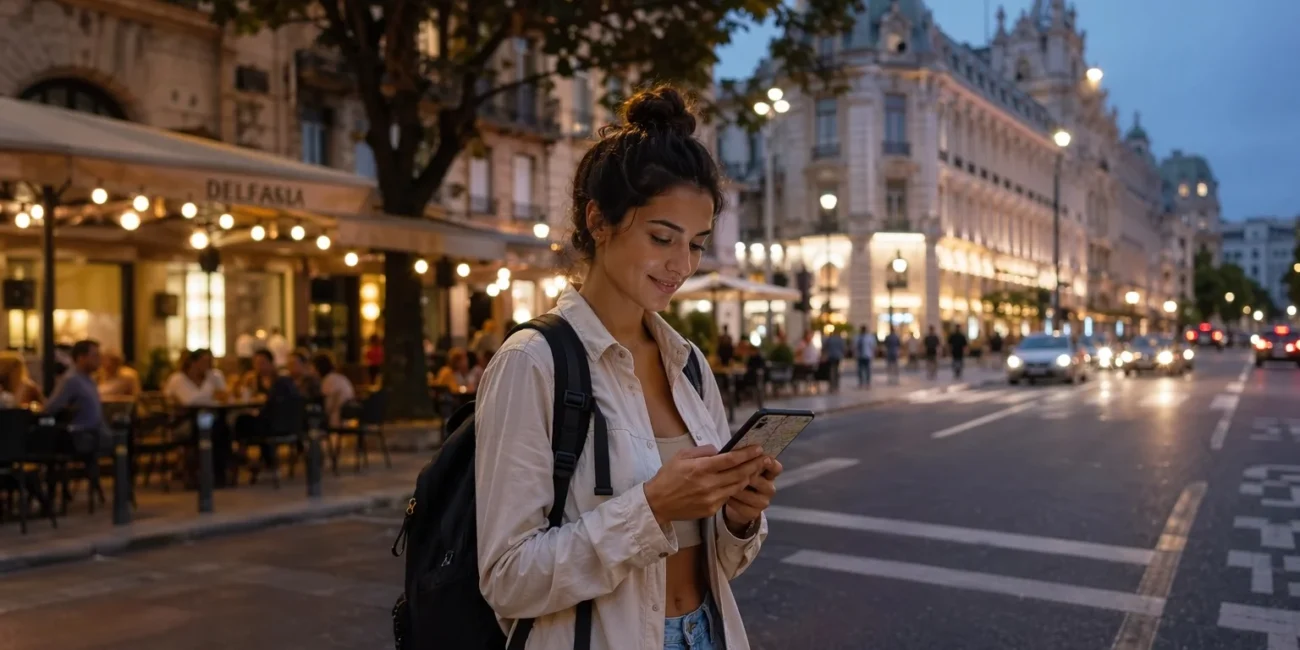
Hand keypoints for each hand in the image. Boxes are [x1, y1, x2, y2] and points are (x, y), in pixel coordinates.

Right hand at [644, 445, 766, 525]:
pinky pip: (728, 497)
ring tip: (756, 469)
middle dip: (755, 464)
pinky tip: (740, 482)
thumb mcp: (681, 456)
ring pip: (737, 486)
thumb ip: (702, 451)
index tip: (759, 448)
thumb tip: (720, 450)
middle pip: (739, 473)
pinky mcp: (711, 509)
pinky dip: (735, 488)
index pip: (730, 459)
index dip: (747, 453)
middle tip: (765, 458)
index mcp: (700, 468)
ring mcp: (711, 499)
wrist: (657, 503)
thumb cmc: (668, 477)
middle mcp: (708, 484)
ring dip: (749, 477)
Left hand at [723, 457, 782, 534]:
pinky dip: (733, 501)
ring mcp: (763, 502)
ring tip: (724, 484)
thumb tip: (729, 450)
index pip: (776, 468)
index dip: (771, 464)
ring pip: (750, 494)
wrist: (736, 503)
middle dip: (747, 475)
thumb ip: (741, 459)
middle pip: (761, 481)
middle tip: (734, 470)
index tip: (764, 458)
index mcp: (769, 473)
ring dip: (737, 489)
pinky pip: (743, 507)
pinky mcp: (754, 513)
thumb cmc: (738, 478)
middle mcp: (769, 487)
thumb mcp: (740, 466)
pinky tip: (725, 496)